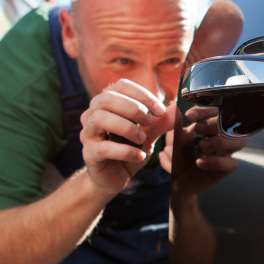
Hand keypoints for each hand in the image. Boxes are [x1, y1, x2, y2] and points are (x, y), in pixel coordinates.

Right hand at [80, 79, 175, 194]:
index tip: (160, 110)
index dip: (143, 95)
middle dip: (134, 108)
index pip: (121, 86)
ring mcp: (87, 133)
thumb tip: (176, 109)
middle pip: (107, 98)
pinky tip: (139, 155)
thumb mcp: (149, 134)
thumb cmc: (128, 149)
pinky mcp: (89, 153)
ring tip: (142, 138)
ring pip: (100, 118)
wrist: (115, 177)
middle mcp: (92, 114)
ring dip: (127, 127)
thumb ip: (161, 122)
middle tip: (150, 122)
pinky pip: (104, 148)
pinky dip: (126, 151)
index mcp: (106, 103)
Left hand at [160, 106, 245, 198]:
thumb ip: (175, 126)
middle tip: (198, 129)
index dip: (205, 111)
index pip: (216, 111)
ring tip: (202, 146)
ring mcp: (226, 153)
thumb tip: (176, 108)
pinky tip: (200, 162)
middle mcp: (221, 137)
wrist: (176, 181)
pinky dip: (216, 162)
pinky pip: (231, 164)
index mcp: (210, 126)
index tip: (190, 116)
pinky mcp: (226, 170)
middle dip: (215, 123)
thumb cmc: (177, 157)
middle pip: (232, 124)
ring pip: (238, 141)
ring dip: (220, 141)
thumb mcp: (173, 140)